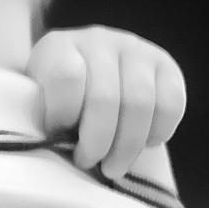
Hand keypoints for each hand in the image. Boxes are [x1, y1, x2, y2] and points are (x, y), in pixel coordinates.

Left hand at [27, 26, 186, 180]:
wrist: (85, 67)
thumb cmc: (54, 93)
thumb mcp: (37, 96)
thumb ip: (43, 112)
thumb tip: (58, 144)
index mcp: (60, 46)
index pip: (66, 78)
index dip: (62, 113)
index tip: (54, 135)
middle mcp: (98, 40)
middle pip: (105, 98)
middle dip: (98, 142)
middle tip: (89, 163)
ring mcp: (135, 49)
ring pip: (140, 104)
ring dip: (127, 146)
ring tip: (114, 167)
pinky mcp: (165, 64)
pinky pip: (171, 104)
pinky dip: (159, 131)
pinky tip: (145, 145)